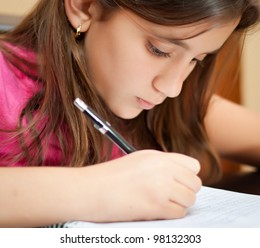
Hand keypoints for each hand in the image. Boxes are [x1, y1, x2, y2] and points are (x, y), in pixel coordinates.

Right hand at [80, 150, 200, 221]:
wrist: (91, 190)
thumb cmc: (111, 176)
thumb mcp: (139, 160)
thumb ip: (163, 165)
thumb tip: (183, 176)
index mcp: (159, 156)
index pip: (193, 165)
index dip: (188, 176)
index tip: (178, 182)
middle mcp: (163, 168)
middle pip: (195, 184)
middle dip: (185, 191)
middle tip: (170, 195)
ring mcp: (161, 187)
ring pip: (190, 199)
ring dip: (179, 204)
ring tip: (161, 203)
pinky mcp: (157, 206)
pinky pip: (179, 213)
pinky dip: (170, 214)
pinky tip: (155, 210)